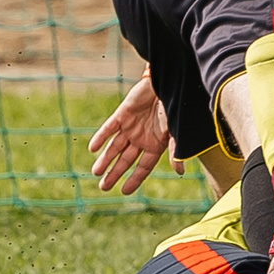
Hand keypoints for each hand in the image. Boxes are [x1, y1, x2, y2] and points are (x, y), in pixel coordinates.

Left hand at [89, 76, 180, 194]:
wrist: (167, 82)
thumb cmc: (175, 107)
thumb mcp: (175, 131)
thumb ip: (174, 150)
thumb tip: (180, 171)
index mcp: (155, 145)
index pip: (143, 167)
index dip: (134, 179)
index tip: (124, 191)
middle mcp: (141, 138)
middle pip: (125, 160)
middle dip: (114, 173)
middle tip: (103, 187)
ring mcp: (131, 126)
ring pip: (115, 147)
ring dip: (105, 159)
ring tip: (96, 172)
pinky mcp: (122, 114)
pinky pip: (109, 128)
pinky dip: (101, 137)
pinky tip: (93, 149)